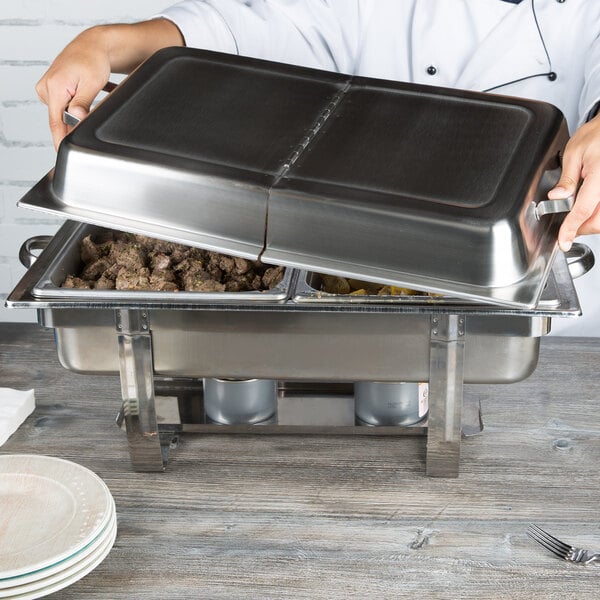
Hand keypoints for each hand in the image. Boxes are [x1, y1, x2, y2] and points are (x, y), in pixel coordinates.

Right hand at [36, 20, 183, 149]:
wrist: (93, 45)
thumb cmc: (94, 60)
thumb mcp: (92, 84)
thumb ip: (82, 103)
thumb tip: (76, 118)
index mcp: (54, 87)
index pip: (55, 122)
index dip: (60, 140)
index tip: (62, 152)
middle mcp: (46, 87)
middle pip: (59, 119)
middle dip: (75, 124)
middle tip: (92, 113)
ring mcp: (47, 88)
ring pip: (63, 113)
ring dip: (77, 114)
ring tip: (91, 99)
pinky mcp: (52, 89)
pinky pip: (64, 106)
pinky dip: (76, 107)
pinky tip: (86, 100)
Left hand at [549, 113, 599, 250]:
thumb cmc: (596, 135)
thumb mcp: (574, 153)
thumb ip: (566, 179)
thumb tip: (556, 198)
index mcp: (599, 176)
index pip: (583, 210)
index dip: (571, 228)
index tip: (563, 241)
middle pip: (598, 221)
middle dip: (581, 229)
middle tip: (566, 229)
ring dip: (591, 223)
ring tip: (576, 219)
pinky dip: (597, 214)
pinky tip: (588, 210)